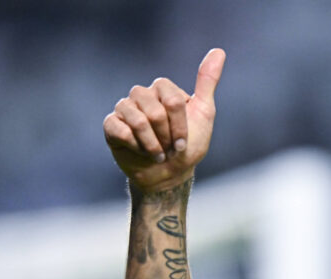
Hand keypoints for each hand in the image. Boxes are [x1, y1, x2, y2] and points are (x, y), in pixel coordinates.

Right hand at [104, 48, 225, 191]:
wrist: (169, 175)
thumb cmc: (189, 145)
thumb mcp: (204, 113)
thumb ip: (207, 82)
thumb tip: (219, 51)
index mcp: (162, 89)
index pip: (172, 100)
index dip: (180, 126)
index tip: (184, 142)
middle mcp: (141, 95)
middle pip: (154, 110)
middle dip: (167, 137)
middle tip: (170, 149)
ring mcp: (124, 109)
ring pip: (137, 120)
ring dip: (152, 145)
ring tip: (157, 154)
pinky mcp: (111, 125)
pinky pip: (120, 130)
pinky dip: (136, 147)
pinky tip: (140, 152)